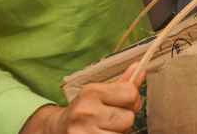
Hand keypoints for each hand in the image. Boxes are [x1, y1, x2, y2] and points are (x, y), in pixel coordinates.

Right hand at [20, 63, 144, 133]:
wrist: (57, 128)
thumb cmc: (83, 109)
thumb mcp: (98, 93)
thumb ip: (121, 83)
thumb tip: (139, 68)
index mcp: (91, 92)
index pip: (130, 93)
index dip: (132, 99)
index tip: (125, 102)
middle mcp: (86, 111)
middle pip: (128, 118)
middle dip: (124, 119)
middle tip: (111, 119)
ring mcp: (84, 132)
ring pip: (123, 133)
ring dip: (118, 132)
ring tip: (105, 128)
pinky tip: (101, 133)